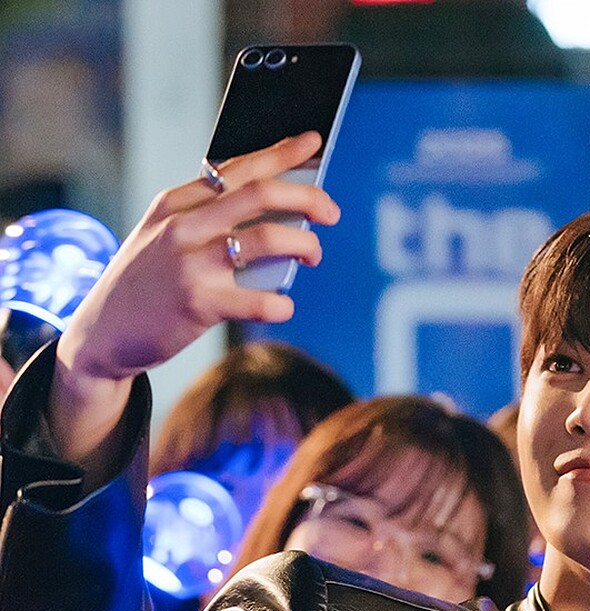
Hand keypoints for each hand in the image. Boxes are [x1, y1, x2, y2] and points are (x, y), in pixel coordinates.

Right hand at [48, 132, 339, 475]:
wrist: (102, 334)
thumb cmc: (147, 285)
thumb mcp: (164, 237)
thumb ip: (208, 220)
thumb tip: (274, 214)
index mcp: (177, 202)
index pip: (237, 168)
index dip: (280, 153)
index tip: (312, 142)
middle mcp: (183, 226)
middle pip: (260, 195)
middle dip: (307, 196)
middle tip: (332, 212)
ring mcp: (190, 264)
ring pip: (267, 240)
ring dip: (305, 245)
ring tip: (312, 256)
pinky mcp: (198, 304)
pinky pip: (259, 301)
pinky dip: (282, 304)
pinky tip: (283, 306)